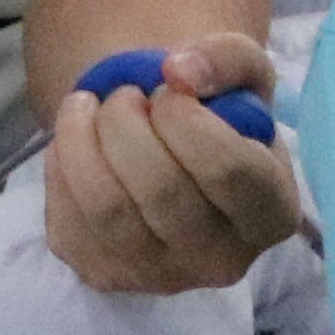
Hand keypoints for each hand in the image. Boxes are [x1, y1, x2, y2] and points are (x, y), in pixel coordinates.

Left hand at [44, 34, 301, 292]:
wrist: (165, 147)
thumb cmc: (214, 112)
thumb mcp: (242, 73)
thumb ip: (226, 57)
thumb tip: (178, 70)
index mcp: (272, 213)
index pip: (228, 170)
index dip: (185, 117)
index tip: (168, 90)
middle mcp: (224, 261)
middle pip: (161, 188)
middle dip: (127, 119)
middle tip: (125, 95)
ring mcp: (162, 277)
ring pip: (108, 208)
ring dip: (84, 137)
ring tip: (91, 106)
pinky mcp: (106, 276)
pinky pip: (67, 220)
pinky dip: (61, 164)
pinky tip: (76, 141)